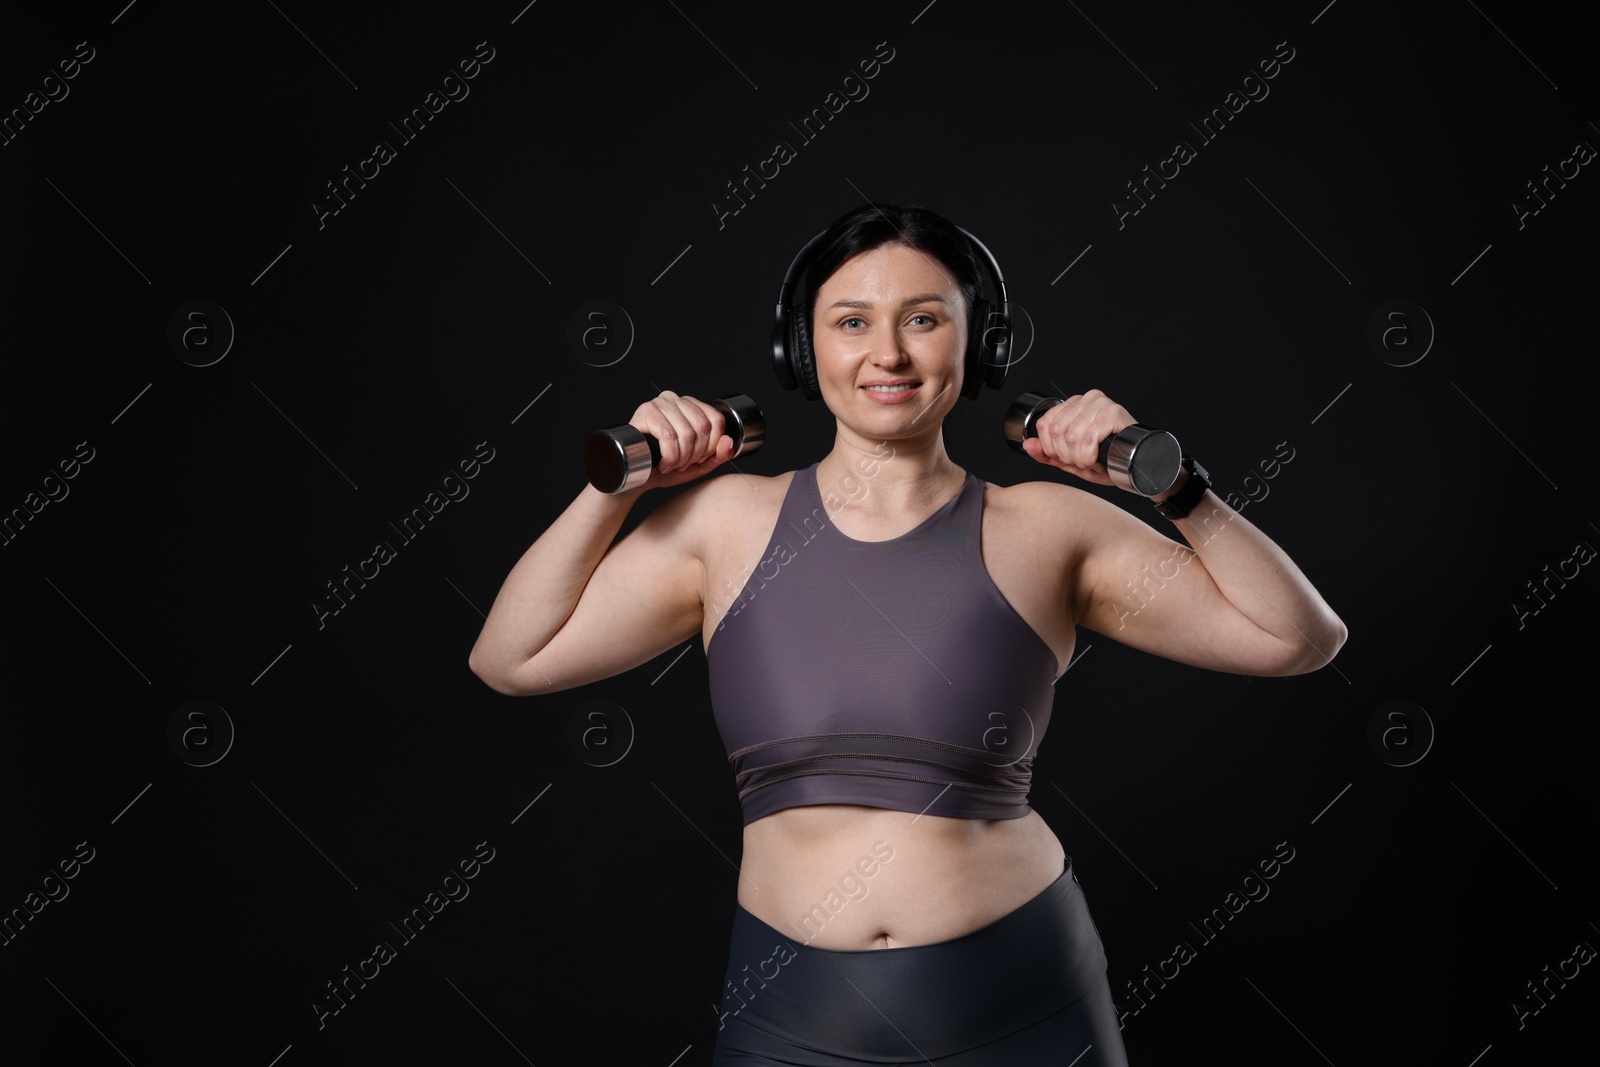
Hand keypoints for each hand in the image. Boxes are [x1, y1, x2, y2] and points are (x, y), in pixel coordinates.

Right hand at [627, 390, 736, 490]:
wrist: (635, 478)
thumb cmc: (665, 468)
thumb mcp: (698, 464)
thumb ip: (718, 455)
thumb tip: (728, 441)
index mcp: (690, 406)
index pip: (716, 419)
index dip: (711, 446)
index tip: (697, 459)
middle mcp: (676, 399)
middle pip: (703, 427)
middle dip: (695, 454)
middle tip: (682, 464)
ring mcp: (660, 403)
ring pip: (687, 433)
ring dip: (681, 458)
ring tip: (671, 464)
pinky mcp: (646, 412)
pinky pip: (669, 436)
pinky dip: (669, 456)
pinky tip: (662, 462)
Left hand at [1019, 388, 1136, 487]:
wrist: (1137, 466)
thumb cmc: (1108, 460)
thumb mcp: (1071, 460)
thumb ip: (1047, 453)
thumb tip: (1028, 445)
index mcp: (1074, 405)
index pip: (1045, 424)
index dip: (1051, 448)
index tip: (1067, 458)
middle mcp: (1086, 399)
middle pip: (1057, 431)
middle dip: (1067, 456)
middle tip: (1083, 462)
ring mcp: (1101, 403)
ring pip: (1071, 437)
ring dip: (1080, 459)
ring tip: (1092, 462)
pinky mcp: (1114, 413)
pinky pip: (1088, 439)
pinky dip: (1089, 456)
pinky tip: (1098, 460)